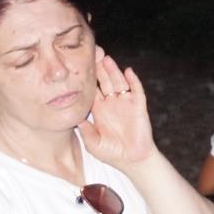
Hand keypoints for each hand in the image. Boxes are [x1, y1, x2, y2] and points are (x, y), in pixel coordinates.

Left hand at [81, 50, 156, 168]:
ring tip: (106, 59)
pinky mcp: (138, 107)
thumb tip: (75, 116)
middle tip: (93, 53)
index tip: (79, 65)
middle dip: (99, 68)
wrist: (132, 160)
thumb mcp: (92, 142)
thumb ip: (85, 129)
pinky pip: (136, 91)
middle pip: (105, 81)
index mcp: (99, 110)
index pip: (92, 89)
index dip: (87, 78)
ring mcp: (126, 103)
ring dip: (113, 71)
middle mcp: (112, 103)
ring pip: (119, 82)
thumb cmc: (111, 153)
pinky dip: (133, 81)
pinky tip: (128, 71)